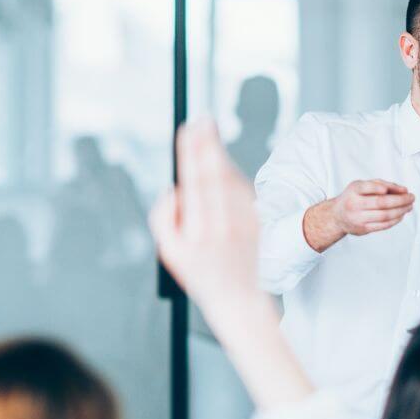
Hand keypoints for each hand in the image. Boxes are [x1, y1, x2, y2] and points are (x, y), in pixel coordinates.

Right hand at [151, 120, 312, 408]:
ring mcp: (242, 223)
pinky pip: (243, 190)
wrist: (238, 298)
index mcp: (197, 231)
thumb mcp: (170, 252)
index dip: (191, 154)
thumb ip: (164, 219)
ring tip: (209, 133)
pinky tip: (223, 161)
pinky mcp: (255, 222)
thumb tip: (173, 189)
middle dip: (207, 145)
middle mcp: (222, 225)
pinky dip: (232, 173)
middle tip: (203, 120)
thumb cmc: (200, 275)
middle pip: (214, 175)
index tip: (189, 131)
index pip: (193, 182)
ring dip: (220, 154)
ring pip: (231, 179)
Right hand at [302, 180, 413, 251]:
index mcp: (354, 190)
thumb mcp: (361, 185)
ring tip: (409, 206)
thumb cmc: (353, 198)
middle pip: (381, 203)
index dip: (383, 188)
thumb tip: (402, 190)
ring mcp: (358, 219)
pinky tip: (401, 215)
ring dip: (401, 211)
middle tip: (411, 197)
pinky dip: (395, 220)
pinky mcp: (363, 229)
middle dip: (400, 200)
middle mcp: (354, 204)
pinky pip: (383, 225)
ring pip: (384, 216)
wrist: (337, 216)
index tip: (401, 189)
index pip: (368, 187)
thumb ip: (381, 184)